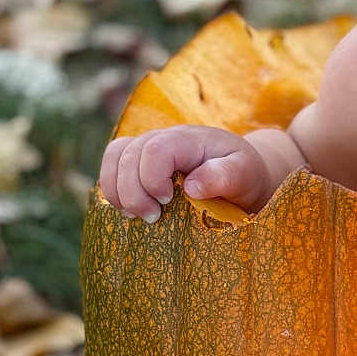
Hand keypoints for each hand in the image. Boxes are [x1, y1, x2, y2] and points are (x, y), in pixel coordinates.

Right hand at [97, 125, 274, 218]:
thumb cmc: (243, 174)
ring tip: (137, 216)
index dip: (151, 178)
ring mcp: (148, 148)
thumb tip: (191, 187)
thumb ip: (224, 176)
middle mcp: (163, 138)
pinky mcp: (139, 162)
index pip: (155, 149)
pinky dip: (113, 189)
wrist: (239, 173)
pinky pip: (112, 166)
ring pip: (114, 158)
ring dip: (117, 191)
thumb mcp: (244, 174)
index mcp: (188, 139)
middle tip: (153, 218)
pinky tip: (129, 210)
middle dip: (133, 192)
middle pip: (128, 155)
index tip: (166, 201)